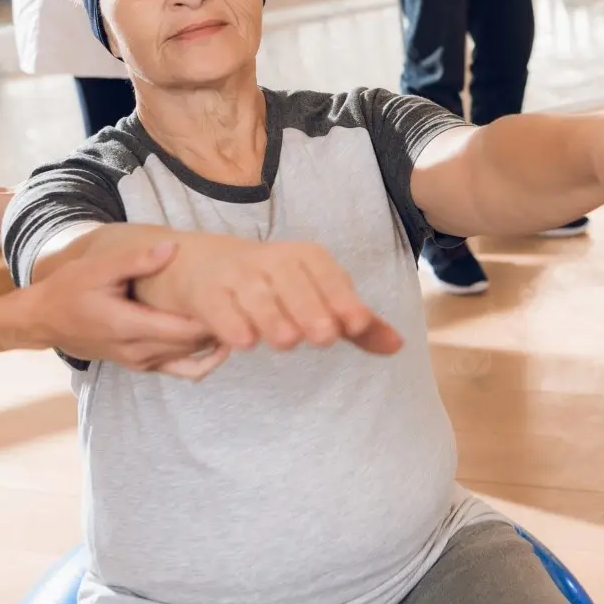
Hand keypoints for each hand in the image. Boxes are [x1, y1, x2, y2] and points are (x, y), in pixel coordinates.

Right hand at [27, 242, 227, 380]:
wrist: (45, 321)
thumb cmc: (70, 291)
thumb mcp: (98, 269)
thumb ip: (137, 260)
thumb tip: (172, 248)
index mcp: (128, 326)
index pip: (183, 329)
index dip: (215, 319)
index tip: (241, 300)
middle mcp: (138, 351)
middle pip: (193, 344)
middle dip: (223, 328)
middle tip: (254, 307)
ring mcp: (141, 362)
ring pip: (191, 358)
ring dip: (216, 341)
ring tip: (245, 318)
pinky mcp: (143, 365)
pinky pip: (181, 369)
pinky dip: (204, 358)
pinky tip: (223, 339)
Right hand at [165, 235, 404, 356]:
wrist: (205, 267)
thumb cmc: (275, 287)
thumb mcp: (317, 296)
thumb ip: (355, 323)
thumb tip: (398, 346)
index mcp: (305, 257)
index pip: (326, 274)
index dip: (342, 298)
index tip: (357, 324)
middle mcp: (272, 260)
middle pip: (292, 281)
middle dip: (309, 308)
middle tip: (324, 337)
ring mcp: (237, 275)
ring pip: (256, 294)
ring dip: (272, 317)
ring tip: (286, 341)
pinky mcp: (207, 294)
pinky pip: (219, 307)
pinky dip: (231, 323)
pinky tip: (244, 342)